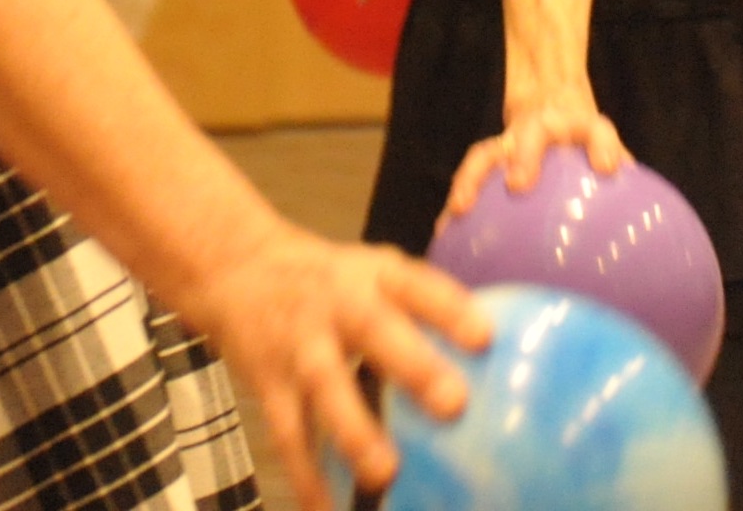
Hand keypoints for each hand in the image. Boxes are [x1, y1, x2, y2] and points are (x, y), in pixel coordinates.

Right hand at [190, 229, 489, 507]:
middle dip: (411, 367)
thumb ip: (428, 307)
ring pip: (325, 387)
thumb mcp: (376, 272)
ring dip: (353, 431)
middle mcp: (336, 306)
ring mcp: (299, 346)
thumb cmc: (331, 280)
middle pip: (373, 330)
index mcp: (373, 276)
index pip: (416, 285)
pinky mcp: (268, 383)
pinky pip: (289, 434)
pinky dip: (307, 477)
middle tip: (453, 405)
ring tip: (384, 474)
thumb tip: (507, 356)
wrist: (235, 266)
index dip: (450, 310)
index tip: (486, 339)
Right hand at [440, 93, 628, 222]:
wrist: (551, 105)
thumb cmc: (588, 147)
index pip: (597, 130)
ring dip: (472, 178)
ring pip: (487, 153)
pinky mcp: (487, 157)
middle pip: (533, 135)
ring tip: (460, 209)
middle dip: (525, 157)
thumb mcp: (609, 157)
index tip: (607, 169)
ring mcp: (509, 140)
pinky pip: (469, 175)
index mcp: (581, 127)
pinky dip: (456, 200)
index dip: (603, 146)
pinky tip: (445, 232)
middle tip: (518, 185)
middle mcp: (541, 128)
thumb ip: (623, 183)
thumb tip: (641, 246)